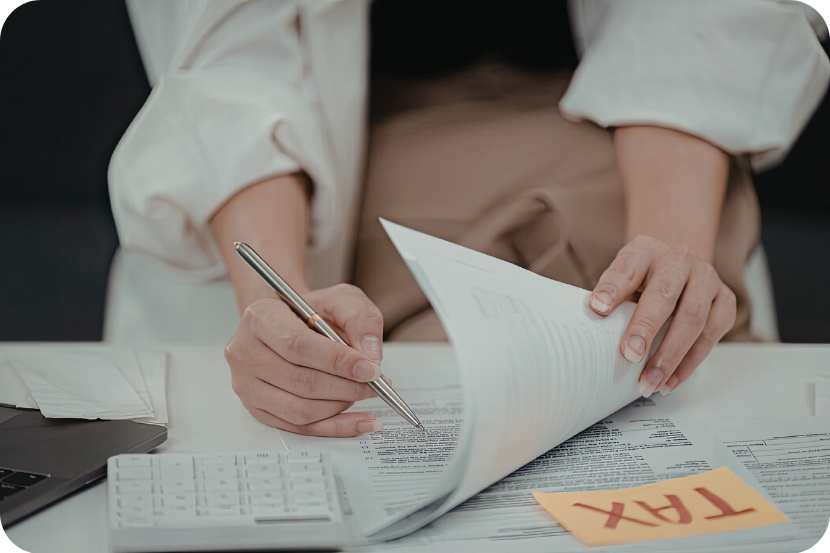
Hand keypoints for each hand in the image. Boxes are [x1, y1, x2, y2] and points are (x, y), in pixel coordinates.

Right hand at [224, 284, 385, 436]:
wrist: (289, 324)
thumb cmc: (310, 312)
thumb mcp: (340, 299)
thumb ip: (359, 318)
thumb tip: (370, 355)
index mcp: (260, 318)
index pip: (297, 346)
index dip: (337, 361)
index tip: (370, 369)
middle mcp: (245, 352)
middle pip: (300, 382)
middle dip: (346, 387)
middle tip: (375, 384)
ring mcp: (247, 384)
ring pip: (300, 410)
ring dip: (340, 406)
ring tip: (364, 393)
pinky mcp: (257, 409)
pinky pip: (299, 428)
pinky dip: (334, 428)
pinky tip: (358, 421)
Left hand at [588, 235, 735, 396]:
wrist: (678, 266)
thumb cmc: (644, 278)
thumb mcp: (622, 279)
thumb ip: (611, 297)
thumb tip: (594, 322)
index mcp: (646, 250)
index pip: (627, 268)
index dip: (612, 289)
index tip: (597, 308)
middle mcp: (680, 259)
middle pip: (664, 294)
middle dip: (646, 328)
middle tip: (629, 356)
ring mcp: (707, 278)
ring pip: (694, 319)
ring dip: (671, 356)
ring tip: (650, 382)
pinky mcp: (726, 300)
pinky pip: (711, 335)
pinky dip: (689, 363)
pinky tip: (670, 381)